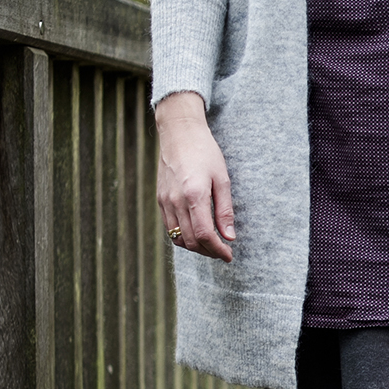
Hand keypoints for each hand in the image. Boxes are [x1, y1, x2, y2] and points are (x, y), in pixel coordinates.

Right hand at [156, 91, 235, 260]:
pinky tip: (196, 234)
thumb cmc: (205, 152)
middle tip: (223, 252)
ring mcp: (165, 201)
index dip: (218, 250)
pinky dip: (182, 237)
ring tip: (211, 246)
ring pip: (177, 238)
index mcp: (194, 195)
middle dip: (208, 252)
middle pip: (190, 241)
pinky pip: (169, 227)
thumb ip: (225, 210)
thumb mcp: (223, 179)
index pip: (204, 235)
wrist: (179, 133)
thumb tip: (229, 237)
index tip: (229, 256)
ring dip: (195, 247)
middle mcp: (175, 201)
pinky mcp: (159, 199)